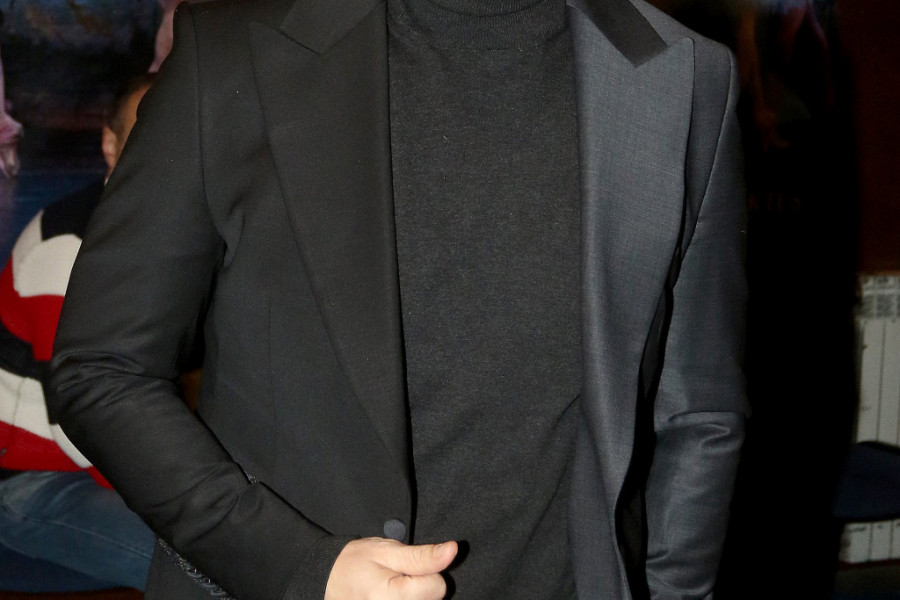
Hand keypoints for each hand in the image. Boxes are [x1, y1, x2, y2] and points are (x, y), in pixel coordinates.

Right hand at [325, 537, 456, 599]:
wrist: (329, 580)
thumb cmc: (355, 562)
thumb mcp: (387, 550)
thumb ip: (422, 556)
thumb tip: (452, 550)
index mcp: (394, 596)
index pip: (438, 586)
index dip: (427, 570)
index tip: (407, 566)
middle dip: (422, 584)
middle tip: (399, 575)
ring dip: (417, 595)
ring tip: (396, 585)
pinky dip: (411, 599)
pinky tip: (397, 596)